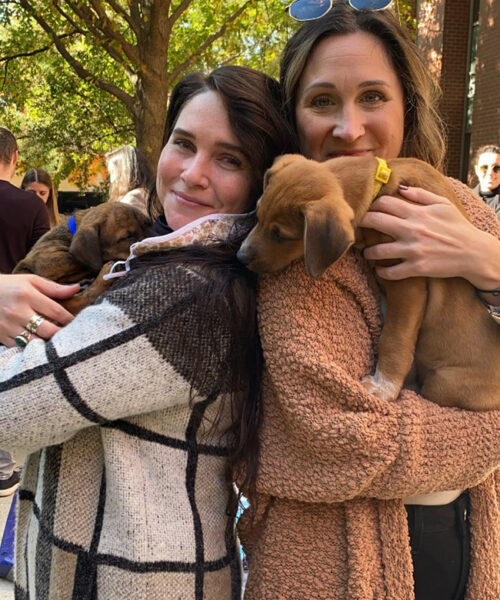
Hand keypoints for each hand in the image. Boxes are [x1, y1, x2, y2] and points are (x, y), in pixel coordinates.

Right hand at [0, 274, 78, 346]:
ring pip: (35, 341)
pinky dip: (33, 347)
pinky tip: (40, 344)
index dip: (69, 319)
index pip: (56, 311)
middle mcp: (17, 311)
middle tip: (70, 335)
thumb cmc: (10, 286)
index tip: (77, 323)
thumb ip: (54, 288)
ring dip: (48, 342)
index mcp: (27, 295)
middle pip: (47, 329)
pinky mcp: (1, 336)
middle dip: (61, 334)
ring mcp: (8, 326)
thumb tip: (77, 288)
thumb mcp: (31, 281)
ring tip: (57, 341)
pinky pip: (22, 347)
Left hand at [360, 186, 499, 294]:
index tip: (366, 210)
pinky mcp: (417, 268)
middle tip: (355, 228)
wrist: (474, 253)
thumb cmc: (457, 227)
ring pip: (378, 251)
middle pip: (375, 221)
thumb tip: (400, 187)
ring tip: (366, 252)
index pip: (384, 203)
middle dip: (361, 223)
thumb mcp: (442, 204)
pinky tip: (379, 269)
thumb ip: (420, 195)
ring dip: (368, 252)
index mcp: (417, 212)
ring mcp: (413, 250)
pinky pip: (391, 272)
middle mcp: (412, 230)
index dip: (371, 205)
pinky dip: (381, 272)